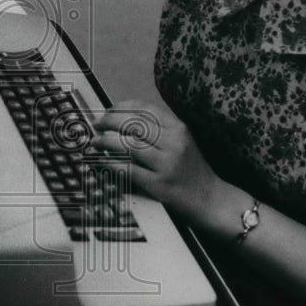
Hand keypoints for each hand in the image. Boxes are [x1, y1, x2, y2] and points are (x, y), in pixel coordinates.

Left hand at [90, 99, 218, 220]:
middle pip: (133, 124)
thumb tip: (123, 118)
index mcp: (179, 128)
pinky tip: (103, 161)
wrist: (209, 198)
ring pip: (128, 145)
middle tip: (97, 125)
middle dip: (109, 121)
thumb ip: (159, 129)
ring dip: (106, 141)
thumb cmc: (191, 169)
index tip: (108, 111)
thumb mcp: (182, 141)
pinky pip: (128, 169)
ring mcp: (167, 164)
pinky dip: (111, 163)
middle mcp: (174, 143)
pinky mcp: (159, 184)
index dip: (121, 107)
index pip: (145, 109)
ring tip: (95, 142)